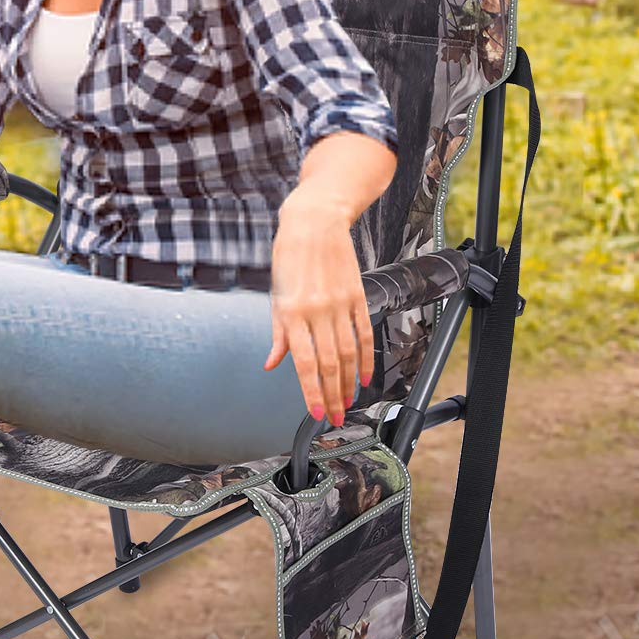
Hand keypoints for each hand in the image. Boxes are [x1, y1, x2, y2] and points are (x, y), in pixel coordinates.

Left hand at [263, 185, 373, 427]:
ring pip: (348, 353)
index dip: (312, 391)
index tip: (317, 413)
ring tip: (348, 401)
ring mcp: (339, 303)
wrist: (314, 221)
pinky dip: (366, 357)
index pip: (304, 362)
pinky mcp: (356, 295)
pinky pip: (363, 333)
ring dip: (349, 382)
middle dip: (333, 395)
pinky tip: (364, 375)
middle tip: (336, 417)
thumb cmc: (288, 256)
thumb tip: (273, 363)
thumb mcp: (275, 292)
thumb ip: (277, 332)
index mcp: (290, 311)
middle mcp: (316, 310)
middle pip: (329, 363)